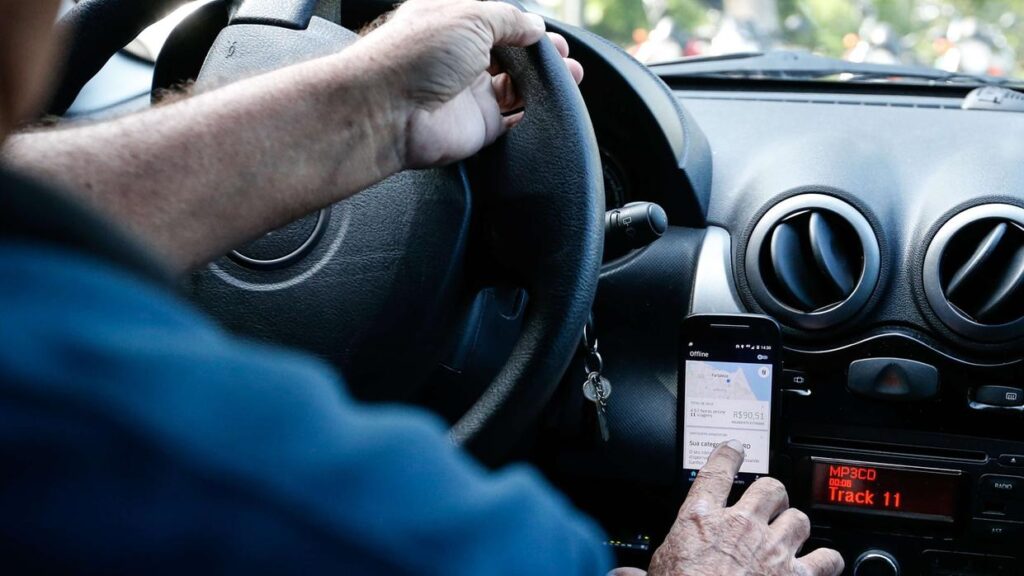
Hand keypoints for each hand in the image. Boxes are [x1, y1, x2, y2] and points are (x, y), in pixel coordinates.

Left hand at [348, 0, 582, 167]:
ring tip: (571, 78)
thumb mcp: (470, 16)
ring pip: (518, 87)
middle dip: (541, 56)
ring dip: (546, 83)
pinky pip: (515, 121)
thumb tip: (535, 28)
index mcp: (454, 23)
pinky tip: (553, 106)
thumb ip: (509, 21)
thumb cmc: (416, 53)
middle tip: (563, 58)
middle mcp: (461, 57)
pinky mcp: (479, 125)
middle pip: (512, 57)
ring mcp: (470, 93)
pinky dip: (536, 115)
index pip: (498, 22)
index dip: (525, 27)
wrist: (388, 109)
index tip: (547, 34)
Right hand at [613, 441, 843, 575]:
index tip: (734, 448)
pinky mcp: (796, 575)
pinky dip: (828, 561)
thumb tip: (618, 575)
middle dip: (773, 493)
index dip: (728, 455)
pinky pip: (826, 559)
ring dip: (796, 524)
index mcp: (701, 521)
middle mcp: (740, 526)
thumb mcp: (653, 575)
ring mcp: (772, 549)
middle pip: (770, 487)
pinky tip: (824, 563)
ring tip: (791, 531)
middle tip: (769, 501)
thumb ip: (637, 572)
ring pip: (799, 518)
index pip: (716, 471)